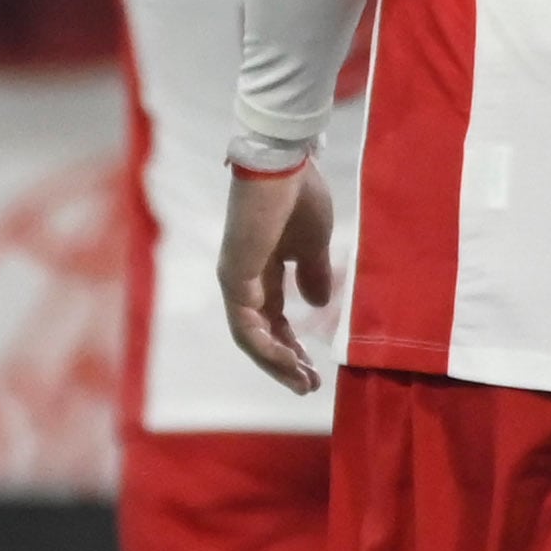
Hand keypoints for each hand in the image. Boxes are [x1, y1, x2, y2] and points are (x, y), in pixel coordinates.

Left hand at [215, 157, 335, 393]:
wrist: (283, 164)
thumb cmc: (299, 196)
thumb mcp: (313, 245)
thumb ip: (313, 274)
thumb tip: (317, 303)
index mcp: (263, 269)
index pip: (274, 319)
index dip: (294, 346)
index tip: (316, 368)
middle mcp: (244, 278)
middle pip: (261, 334)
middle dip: (286, 363)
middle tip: (309, 387)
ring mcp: (235, 279)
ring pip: (251, 337)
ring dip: (277, 363)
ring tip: (303, 383)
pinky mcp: (233, 276)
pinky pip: (246, 326)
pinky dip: (267, 348)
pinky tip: (290, 361)